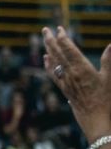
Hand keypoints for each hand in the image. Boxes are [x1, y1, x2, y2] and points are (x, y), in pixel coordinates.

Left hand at [43, 27, 110, 141]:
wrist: (96, 120)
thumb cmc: (106, 100)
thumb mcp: (110, 79)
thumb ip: (109, 61)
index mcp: (82, 69)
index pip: (68, 49)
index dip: (63, 38)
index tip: (59, 28)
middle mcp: (70, 74)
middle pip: (57, 53)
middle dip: (50, 40)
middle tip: (45, 29)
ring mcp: (65, 82)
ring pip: (53, 62)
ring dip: (48, 50)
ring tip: (45, 40)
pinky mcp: (64, 89)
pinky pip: (53, 74)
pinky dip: (48, 64)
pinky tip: (46, 59)